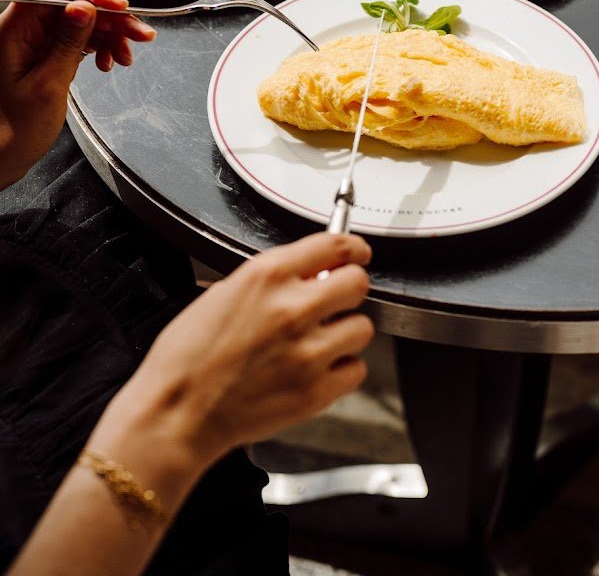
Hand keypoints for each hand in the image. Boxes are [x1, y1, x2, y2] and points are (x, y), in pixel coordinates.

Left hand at [0, 0, 155, 187]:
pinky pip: (81, 38)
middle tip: (139, 32)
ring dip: (111, 34)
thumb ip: (67, 43)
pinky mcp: (49, 52)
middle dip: (109, 17)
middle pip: (73, 4)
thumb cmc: (13, 129)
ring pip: (82, 21)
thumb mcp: (47, 85)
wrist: (4, 155)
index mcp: (12, 30)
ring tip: (128, 55)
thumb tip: (84, 8)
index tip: (116, 4)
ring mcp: (37, 40)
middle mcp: (24, 29)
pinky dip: (102, 47)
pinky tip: (110, 62)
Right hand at [97, 233, 374, 476]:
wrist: (176, 414)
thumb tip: (308, 273)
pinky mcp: (315, 391)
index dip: (353, 249)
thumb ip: (270, 280)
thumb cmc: (187, 358)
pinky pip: (356, 370)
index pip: (336, 245)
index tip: (357, 254)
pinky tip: (318, 369)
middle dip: (348, 289)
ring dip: (345, 332)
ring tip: (320, 340)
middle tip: (336, 300)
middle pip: (358, 284)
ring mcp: (308, 351)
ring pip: (362, 328)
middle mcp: (293, 308)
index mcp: (267, 276)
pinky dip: (342, 370)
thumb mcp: (223, 293)